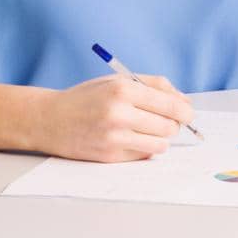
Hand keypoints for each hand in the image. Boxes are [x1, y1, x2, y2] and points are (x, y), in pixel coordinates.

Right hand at [39, 74, 194, 162]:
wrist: (50, 120)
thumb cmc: (87, 98)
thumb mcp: (118, 80)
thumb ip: (154, 85)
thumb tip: (185, 101)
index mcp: (124, 90)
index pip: (172, 105)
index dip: (186, 111)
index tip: (188, 114)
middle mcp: (120, 114)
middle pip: (170, 127)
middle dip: (173, 125)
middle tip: (165, 121)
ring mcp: (114, 138)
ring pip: (160, 144)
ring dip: (160, 138)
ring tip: (147, 130)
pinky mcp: (110, 156)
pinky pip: (144, 155)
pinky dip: (145, 148)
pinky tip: (132, 138)